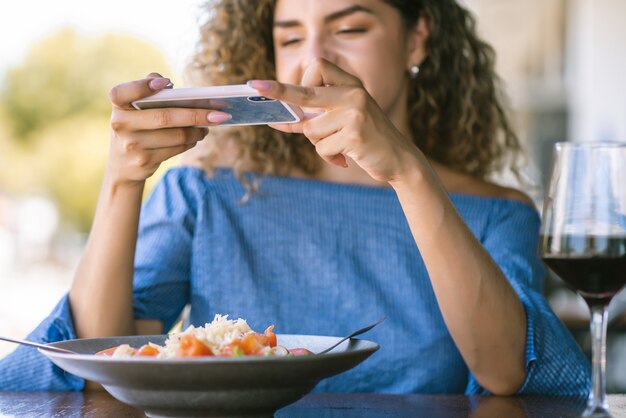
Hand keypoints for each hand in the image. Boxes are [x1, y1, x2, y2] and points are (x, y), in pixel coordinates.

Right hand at [107, 72, 231, 185]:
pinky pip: (176, 149)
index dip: (142, 86)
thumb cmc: (134, 126)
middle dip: (196, 115)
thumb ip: (147, 90)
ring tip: (211, 124)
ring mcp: (132, 146)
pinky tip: (198, 136)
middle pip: (164, 118)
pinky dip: (191, 141)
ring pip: (176, 136)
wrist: (122, 165)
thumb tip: (168, 84)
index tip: (166, 82)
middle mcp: (121, 125)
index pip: (122, 93)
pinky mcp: (145, 162)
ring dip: (198, 131)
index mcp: (117, 106)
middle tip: (220, 114)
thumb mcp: (133, 108)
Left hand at [248, 59, 420, 183]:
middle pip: (306, 93)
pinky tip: (345, 158)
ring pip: (311, 130)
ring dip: (319, 144)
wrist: (399, 159)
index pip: (317, 68)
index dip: (297, 81)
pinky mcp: (355, 135)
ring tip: (339, 148)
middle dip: (279, 92)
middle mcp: (354, 93)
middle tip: (254, 85)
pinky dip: (329, 157)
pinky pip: (322, 148)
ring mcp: (355, 113)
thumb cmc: (367, 139)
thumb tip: (280, 118)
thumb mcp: (343, 121)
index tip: (270, 85)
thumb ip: (314, 117)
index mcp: (351, 84)